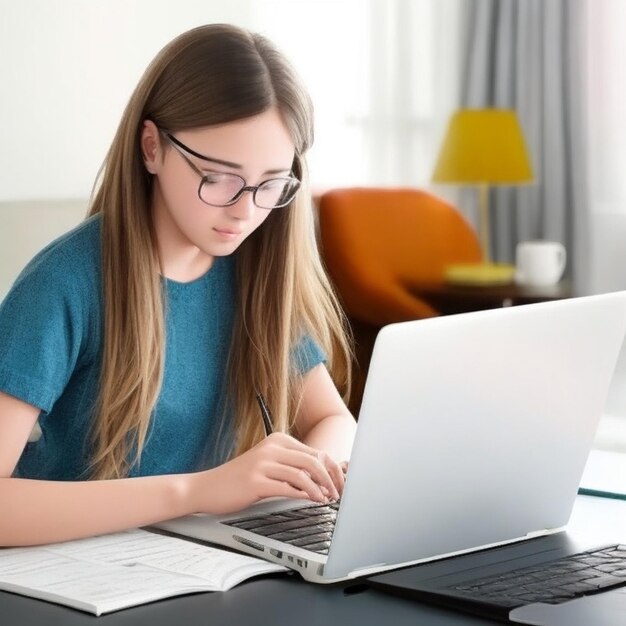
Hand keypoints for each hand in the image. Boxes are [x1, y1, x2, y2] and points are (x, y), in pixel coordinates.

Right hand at [194, 433, 344, 514]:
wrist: (206, 487)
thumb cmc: (238, 479)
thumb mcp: (267, 465)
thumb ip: (291, 466)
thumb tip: (322, 476)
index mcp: (278, 440)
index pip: (315, 452)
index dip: (332, 469)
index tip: (341, 483)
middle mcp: (272, 448)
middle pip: (314, 460)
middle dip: (331, 479)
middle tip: (338, 494)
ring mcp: (263, 463)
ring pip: (304, 473)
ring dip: (320, 489)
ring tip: (326, 500)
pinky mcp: (256, 481)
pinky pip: (287, 487)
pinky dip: (304, 495)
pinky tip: (310, 501)